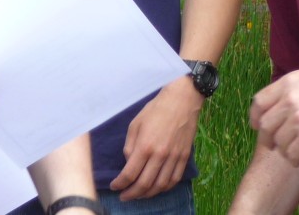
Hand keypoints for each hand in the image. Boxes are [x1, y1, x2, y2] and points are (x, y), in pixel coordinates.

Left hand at [108, 77, 202, 199]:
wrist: (182, 100)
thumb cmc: (155, 109)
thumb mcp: (135, 124)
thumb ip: (130, 146)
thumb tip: (129, 163)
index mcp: (145, 145)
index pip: (129, 174)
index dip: (120, 184)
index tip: (114, 187)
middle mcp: (160, 155)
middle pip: (144, 184)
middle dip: (131, 194)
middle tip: (124, 196)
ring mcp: (174, 157)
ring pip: (160, 185)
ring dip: (148, 194)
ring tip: (139, 195)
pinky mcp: (184, 157)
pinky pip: (174, 179)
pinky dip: (165, 188)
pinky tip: (157, 188)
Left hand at [250, 68, 298, 165]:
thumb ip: (293, 90)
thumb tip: (278, 106)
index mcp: (290, 82)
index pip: (259, 102)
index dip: (256, 117)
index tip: (257, 126)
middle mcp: (291, 99)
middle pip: (265, 124)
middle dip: (267, 138)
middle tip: (273, 145)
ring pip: (278, 141)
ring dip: (283, 149)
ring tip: (292, 151)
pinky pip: (292, 153)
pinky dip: (293, 159)